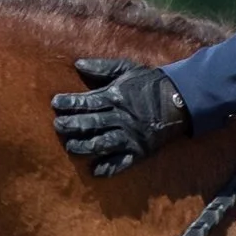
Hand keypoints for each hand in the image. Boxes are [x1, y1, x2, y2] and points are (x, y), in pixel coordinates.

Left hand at [51, 59, 191, 177]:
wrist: (181, 100)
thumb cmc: (151, 83)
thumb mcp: (128, 68)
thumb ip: (102, 67)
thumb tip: (77, 64)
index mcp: (115, 97)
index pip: (86, 101)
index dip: (69, 103)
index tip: (55, 103)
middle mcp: (120, 117)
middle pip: (90, 124)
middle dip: (71, 125)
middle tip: (57, 126)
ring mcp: (129, 136)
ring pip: (101, 144)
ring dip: (84, 147)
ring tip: (70, 147)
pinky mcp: (139, 150)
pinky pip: (122, 163)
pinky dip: (109, 168)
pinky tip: (96, 172)